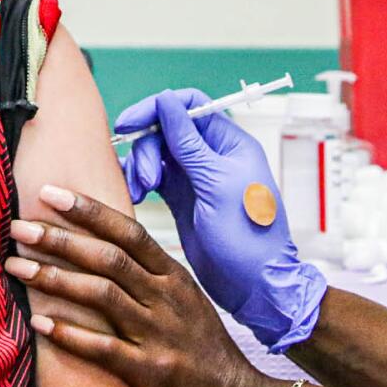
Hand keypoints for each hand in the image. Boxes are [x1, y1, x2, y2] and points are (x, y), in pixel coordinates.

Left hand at [3, 185, 276, 386]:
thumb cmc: (202, 352)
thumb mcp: (183, 302)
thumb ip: (147, 276)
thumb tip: (101, 246)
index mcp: (173, 277)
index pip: (128, 232)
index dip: (88, 210)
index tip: (49, 192)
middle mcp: (166, 299)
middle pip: (108, 257)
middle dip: (60, 238)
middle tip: (19, 226)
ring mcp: (159, 335)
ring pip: (102, 295)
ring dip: (55, 278)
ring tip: (16, 266)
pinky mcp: (151, 373)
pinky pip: (104, 349)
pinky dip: (70, 334)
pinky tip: (39, 324)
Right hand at [115, 89, 326, 350]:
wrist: (254, 285)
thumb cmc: (248, 238)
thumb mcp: (216, 185)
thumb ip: (189, 143)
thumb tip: (168, 102)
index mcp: (230, 144)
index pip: (190, 106)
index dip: (158, 108)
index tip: (131, 122)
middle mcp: (212, 156)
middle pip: (167, 130)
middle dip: (148, 148)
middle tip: (144, 178)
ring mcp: (195, 177)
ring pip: (156, 154)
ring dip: (141, 167)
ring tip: (140, 192)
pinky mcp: (182, 199)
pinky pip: (153, 178)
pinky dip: (140, 182)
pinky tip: (136, 195)